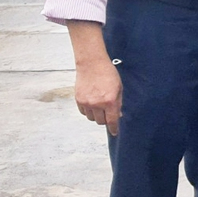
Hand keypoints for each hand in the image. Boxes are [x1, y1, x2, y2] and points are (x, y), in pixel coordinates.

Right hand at [65, 19, 120, 135]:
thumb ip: (118, 103)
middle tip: (108, 112)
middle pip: (101, 121)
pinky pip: (83, 112)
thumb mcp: (119, 88)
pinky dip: (88, 111)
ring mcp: (86, 102)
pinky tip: (92, 103)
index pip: (111, 121)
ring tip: (99, 105)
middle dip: (105, 119)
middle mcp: (97, 104)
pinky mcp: (78, 100)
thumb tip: (118, 115)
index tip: (115, 132)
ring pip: (91, 118)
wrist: (91, 63)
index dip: (114, 128)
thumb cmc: (108, 74)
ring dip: (96, 115)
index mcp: (109, 101)